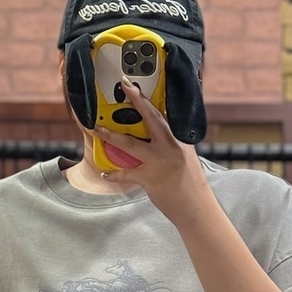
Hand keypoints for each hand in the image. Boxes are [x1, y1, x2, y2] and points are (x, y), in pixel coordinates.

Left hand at [93, 79, 210, 223]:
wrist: (195, 206)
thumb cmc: (190, 181)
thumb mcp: (185, 155)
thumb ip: (173, 141)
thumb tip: (159, 130)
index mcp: (179, 138)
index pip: (161, 113)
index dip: (145, 98)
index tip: (131, 84)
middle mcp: (170, 146)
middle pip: (150, 118)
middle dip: (135, 101)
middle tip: (121, 88)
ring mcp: (159, 161)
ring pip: (129, 144)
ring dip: (110, 136)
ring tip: (96, 129)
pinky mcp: (149, 178)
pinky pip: (126, 174)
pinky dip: (114, 174)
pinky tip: (105, 173)